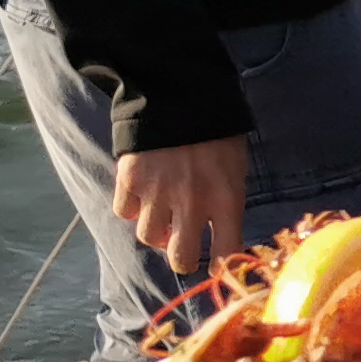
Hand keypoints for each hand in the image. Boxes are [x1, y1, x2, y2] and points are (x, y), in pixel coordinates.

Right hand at [112, 134, 250, 272]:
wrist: (179, 95)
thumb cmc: (216, 132)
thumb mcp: (236, 166)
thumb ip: (227, 201)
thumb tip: (220, 235)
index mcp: (226, 199)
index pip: (226, 252)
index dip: (222, 266)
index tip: (218, 266)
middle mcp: (191, 203)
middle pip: (180, 258)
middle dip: (183, 258)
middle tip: (183, 247)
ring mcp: (157, 193)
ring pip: (148, 237)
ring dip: (156, 230)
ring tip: (163, 213)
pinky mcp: (130, 180)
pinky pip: (124, 212)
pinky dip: (131, 208)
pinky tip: (142, 194)